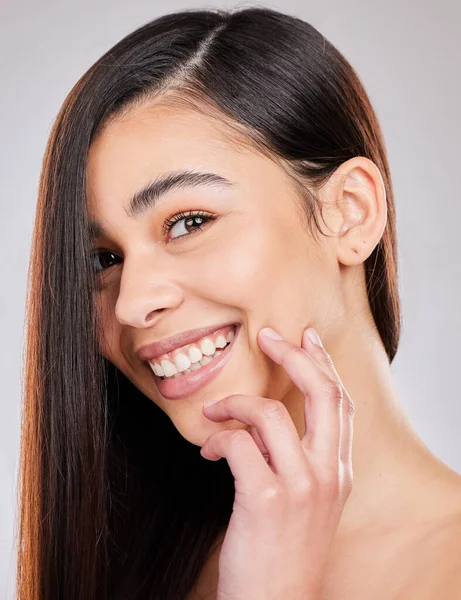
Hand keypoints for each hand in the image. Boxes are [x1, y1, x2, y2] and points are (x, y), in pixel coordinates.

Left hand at [200, 326, 353, 599]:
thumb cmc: (283, 550)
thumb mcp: (307, 501)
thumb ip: (298, 457)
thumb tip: (262, 419)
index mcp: (339, 471)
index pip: (340, 402)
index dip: (323, 364)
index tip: (304, 338)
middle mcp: (328, 474)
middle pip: (323, 393)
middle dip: (294, 356)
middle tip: (267, 336)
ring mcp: (301, 486)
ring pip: (270, 413)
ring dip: (234, 404)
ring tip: (213, 413)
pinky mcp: (266, 500)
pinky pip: (239, 444)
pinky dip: (218, 439)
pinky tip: (208, 450)